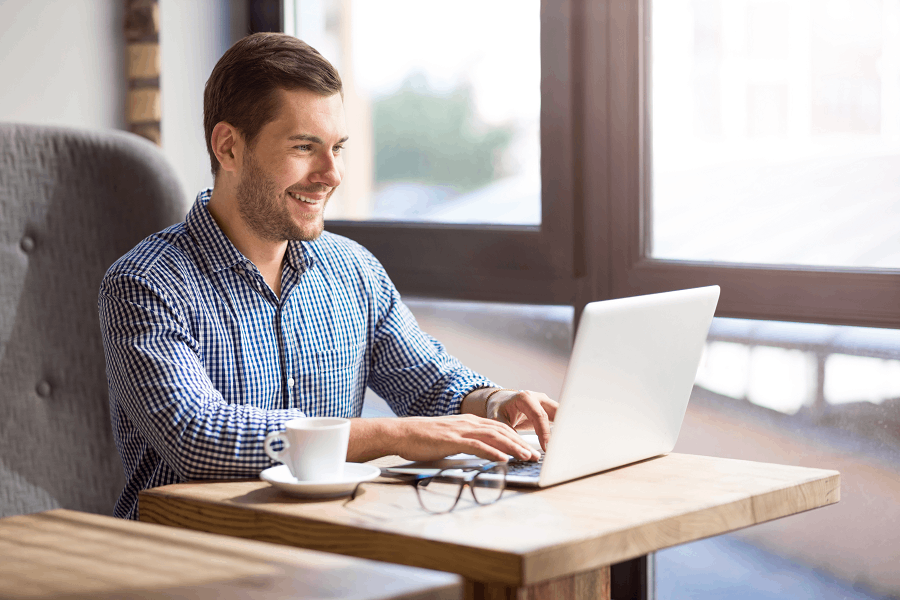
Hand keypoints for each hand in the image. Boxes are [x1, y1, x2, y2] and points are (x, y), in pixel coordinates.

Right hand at [394, 415, 539, 462]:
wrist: (402, 433)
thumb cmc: (423, 438)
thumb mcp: (450, 437)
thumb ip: (466, 442)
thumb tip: (482, 453)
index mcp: (469, 422)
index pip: (499, 428)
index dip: (517, 438)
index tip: (529, 448)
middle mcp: (468, 423)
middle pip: (501, 431)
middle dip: (521, 444)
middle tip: (535, 456)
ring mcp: (461, 430)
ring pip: (494, 437)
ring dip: (512, 448)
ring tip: (525, 457)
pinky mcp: (452, 440)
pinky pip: (476, 446)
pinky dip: (492, 452)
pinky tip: (502, 459)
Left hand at [486, 389, 557, 451]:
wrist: (501, 402)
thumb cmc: (499, 408)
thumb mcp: (497, 419)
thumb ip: (507, 431)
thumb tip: (520, 448)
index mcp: (525, 398)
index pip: (539, 415)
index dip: (544, 431)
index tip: (546, 446)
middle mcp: (538, 398)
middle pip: (555, 412)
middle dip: (561, 427)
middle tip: (562, 445)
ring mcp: (546, 404)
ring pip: (561, 415)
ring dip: (564, 429)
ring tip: (566, 444)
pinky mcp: (549, 411)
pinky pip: (559, 419)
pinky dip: (562, 430)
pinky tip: (564, 442)